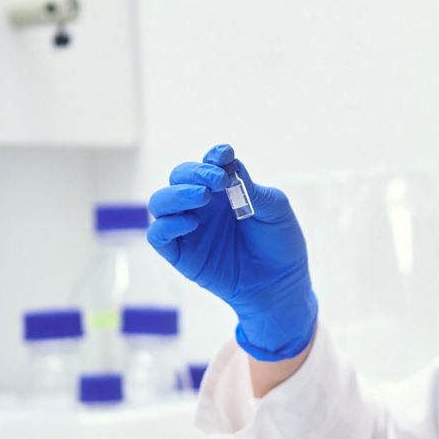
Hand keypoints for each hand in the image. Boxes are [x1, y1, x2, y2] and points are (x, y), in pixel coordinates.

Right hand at [146, 143, 317, 359]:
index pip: (207, 165)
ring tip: (203, 197)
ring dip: (177, 194)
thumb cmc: (280, 244)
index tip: (225, 154)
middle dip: (194, 173)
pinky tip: (192, 222)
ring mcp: (189, 229)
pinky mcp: (181, 255)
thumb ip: (250, 187)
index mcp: (224, 191)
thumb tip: (228, 165)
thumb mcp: (275, 210)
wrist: (281, 284)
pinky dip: (168, 224)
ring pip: (160, 202)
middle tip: (218, 181)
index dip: (213, 157)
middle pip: (179, 177)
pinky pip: (158, 235)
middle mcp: (202, 206)